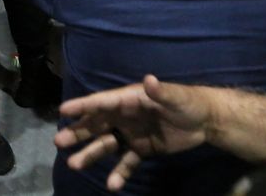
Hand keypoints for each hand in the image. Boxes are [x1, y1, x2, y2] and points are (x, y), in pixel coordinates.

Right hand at [56, 75, 213, 191]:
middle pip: (97, 124)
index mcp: (129, 99)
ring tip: (74, 164)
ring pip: (106, 145)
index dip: (83, 106)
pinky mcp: (143, 150)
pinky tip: (112, 185)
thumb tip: (149, 80)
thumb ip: (161, 91)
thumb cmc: (189, 102)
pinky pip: (127, 162)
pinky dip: (119, 173)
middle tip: (59, 142)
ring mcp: (132, 134)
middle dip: (78, 132)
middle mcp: (125, 116)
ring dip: (90, 154)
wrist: (206, 121)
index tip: (63, 111)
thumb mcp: (176, 97)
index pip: (102, 102)